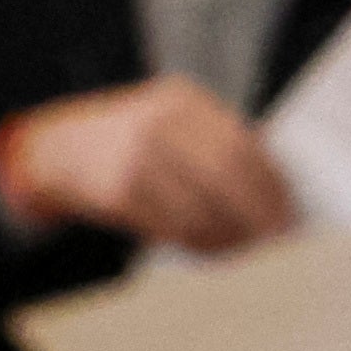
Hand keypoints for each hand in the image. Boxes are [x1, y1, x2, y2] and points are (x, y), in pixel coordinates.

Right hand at [0, 78, 297, 254]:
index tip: (291, 213)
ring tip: (245, 250)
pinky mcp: (119, 190)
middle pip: (227, 174)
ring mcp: (137, 155)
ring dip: (230, 236)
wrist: (59, 150)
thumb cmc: (132, 143)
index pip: (243, 145)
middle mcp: (160, 122)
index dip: (272, 184)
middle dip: (258, 213)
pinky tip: (212, 249)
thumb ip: (219, 146)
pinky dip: (199, 243)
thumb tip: (279, 192)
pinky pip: (173, 227)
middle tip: (276, 240)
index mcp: (183, 100)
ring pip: (201, 207)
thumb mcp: (172, 124)